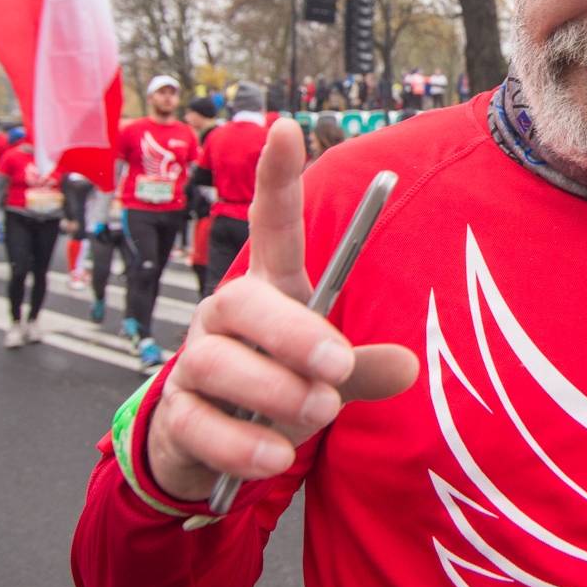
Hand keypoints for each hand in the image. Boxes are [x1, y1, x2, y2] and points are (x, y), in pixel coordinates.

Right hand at [147, 120, 418, 501]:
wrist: (210, 446)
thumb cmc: (277, 389)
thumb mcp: (329, 376)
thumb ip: (365, 369)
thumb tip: (407, 365)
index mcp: (269, 291)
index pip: (270, 225)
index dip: (276, 178)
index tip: (286, 127)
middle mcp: (225, 318)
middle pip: (246, 304)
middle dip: (292, 335)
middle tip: (336, 367)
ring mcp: (195, 365)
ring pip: (221, 365)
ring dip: (274, 392)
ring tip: (319, 414)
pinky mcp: (178, 417)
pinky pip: (203, 427)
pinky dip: (243, 445)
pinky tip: (276, 458)